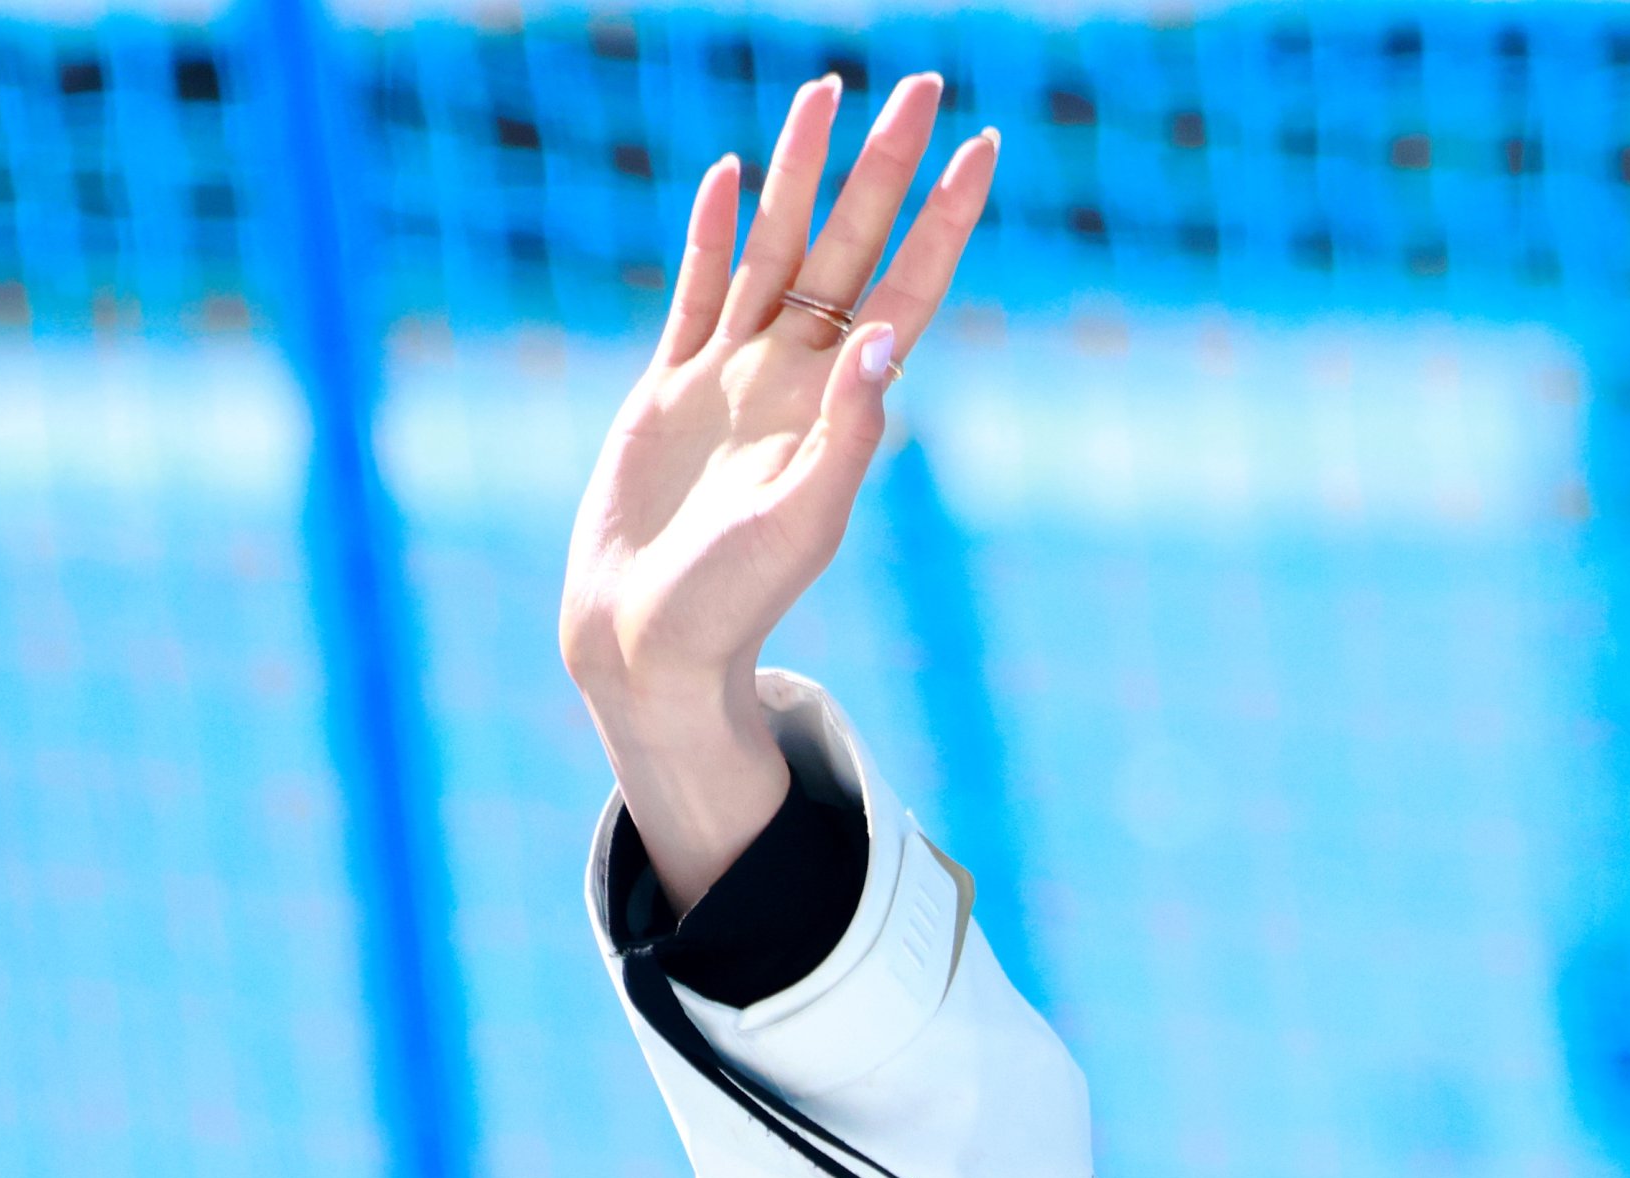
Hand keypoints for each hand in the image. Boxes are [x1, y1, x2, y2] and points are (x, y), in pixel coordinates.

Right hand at [560, 75, 997, 906]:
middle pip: (847, 247)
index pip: (908, 290)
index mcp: (839, 408)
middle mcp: (793, 379)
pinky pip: (699, 290)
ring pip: (774, 248)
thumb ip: (847, 432)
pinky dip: (715, 231)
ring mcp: (731, 378)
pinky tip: (738, 177)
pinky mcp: (668, 389)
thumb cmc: (734, 600)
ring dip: (803, 173)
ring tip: (826, 93)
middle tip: (919, 83)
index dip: (943, 220)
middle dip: (882, 167)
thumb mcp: (803, 519)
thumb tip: (885, 337)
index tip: (983, 150)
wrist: (646, 641)